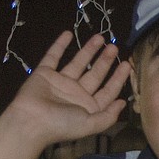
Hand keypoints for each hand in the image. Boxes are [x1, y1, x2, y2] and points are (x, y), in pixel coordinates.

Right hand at [6, 30, 130, 145]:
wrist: (30, 121)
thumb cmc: (62, 124)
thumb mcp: (91, 124)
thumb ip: (108, 116)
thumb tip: (122, 102)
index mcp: (88, 107)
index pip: (107, 90)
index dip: (118, 78)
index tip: (127, 64)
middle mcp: (77, 94)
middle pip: (95, 74)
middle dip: (105, 60)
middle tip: (114, 46)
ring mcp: (61, 82)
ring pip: (78, 62)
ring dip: (88, 50)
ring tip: (100, 37)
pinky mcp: (44, 73)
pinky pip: (53, 56)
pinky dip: (59, 45)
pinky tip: (68, 33)